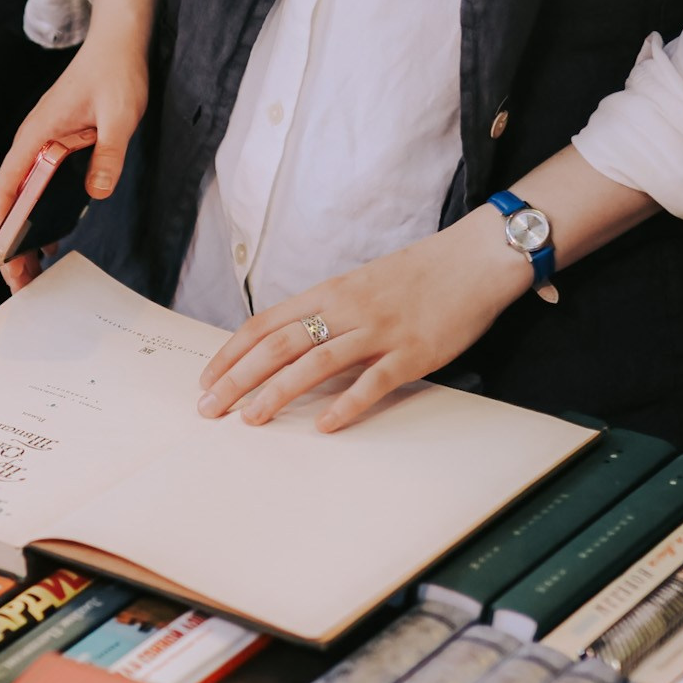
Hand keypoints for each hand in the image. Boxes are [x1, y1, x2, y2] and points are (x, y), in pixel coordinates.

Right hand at [0, 0, 159, 289]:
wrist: (119, 45)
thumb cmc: (115, 73)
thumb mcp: (119, 115)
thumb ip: (109, 154)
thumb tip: (98, 191)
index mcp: (36, 137)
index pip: (5, 188)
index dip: (0, 226)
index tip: (3, 258)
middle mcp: (32, 145)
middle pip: (10, 202)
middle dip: (10, 244)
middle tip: (21, 283)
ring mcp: (43, 149)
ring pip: (24, 200)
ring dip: (24, 236)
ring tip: (32, 274)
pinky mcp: (58, 151)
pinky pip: (41, 191)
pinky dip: (41, 219)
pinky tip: (52, 243)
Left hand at [196, 207, 534, 431]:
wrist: (476, 257)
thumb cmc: (415, 275)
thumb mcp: (358, 286)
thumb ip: (323, 314)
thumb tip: (283, 346)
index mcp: (327, 293)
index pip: (263, 324)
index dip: (230, 354)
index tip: (206, 380)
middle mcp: (346, 310)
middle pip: (278, 346)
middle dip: (238, 378)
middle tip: (209, 409)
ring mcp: (378, 331)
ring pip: (316, 363)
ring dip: (277, 392)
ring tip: (250, 419)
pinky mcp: (413, 351)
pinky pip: (373, 381)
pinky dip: (347, 404)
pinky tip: (324, 425)